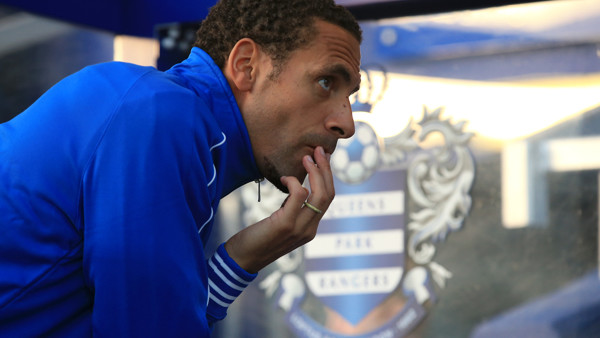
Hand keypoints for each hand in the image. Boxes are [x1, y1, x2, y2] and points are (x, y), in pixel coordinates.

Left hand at [225, 146, 333, 272]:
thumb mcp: (279, 222)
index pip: (328, 199)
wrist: (240, 260)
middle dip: (326, 170)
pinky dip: (293, 182)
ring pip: (320, 195)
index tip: (321, 159)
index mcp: (310, 229)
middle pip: (329, 195)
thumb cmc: (256, 239)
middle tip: (319, 151)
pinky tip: (283, 178)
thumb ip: (290, 209)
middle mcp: (309, 230)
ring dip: (315, 172)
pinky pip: (299, 196)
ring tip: (306, 158)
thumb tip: (296, 189)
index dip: (327, 177)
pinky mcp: (285, 224)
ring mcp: (299, 229)